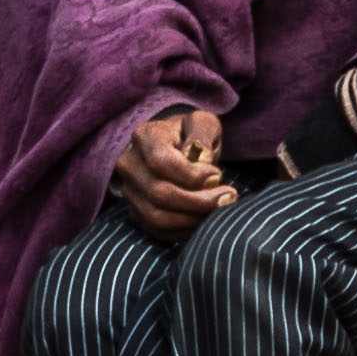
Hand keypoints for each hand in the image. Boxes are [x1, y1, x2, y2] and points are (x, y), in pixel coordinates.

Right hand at [110, 107, 235, 243]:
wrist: (175, 147)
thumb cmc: (192, 134)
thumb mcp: (203, 123)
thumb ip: (202, 134)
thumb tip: (201, 158)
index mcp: (144, 136)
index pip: (160, 162)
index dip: (192, 175)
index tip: (217, 175)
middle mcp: (129, 164)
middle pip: (159, 193)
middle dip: (199, 201)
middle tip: (227, 197)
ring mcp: (129, 190)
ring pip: (157, 217)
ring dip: (194, 219)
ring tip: (218, 209)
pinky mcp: (135, 212)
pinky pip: (158, 231)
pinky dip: (185, 230)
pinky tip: (204, 219)